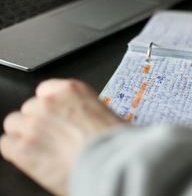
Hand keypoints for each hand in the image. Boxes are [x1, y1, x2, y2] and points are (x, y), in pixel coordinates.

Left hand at [1, 79, 123, 195]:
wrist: (112, 165)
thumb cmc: (115, 143)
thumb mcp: (107, 114)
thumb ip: (86, 110)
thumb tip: (82, 118)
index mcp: (72, 90)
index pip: (45, 90)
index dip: (50, 106)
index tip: (56, 116)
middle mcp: (49, 102)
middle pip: (29, 108)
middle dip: (39, 121)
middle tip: (53, 137)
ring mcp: (33, 124)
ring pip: (14, 124)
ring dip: (25, 135)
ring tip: (42, 148)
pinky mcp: (22, 147)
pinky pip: (6, 144)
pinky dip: (17, 152)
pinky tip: (34, 158)